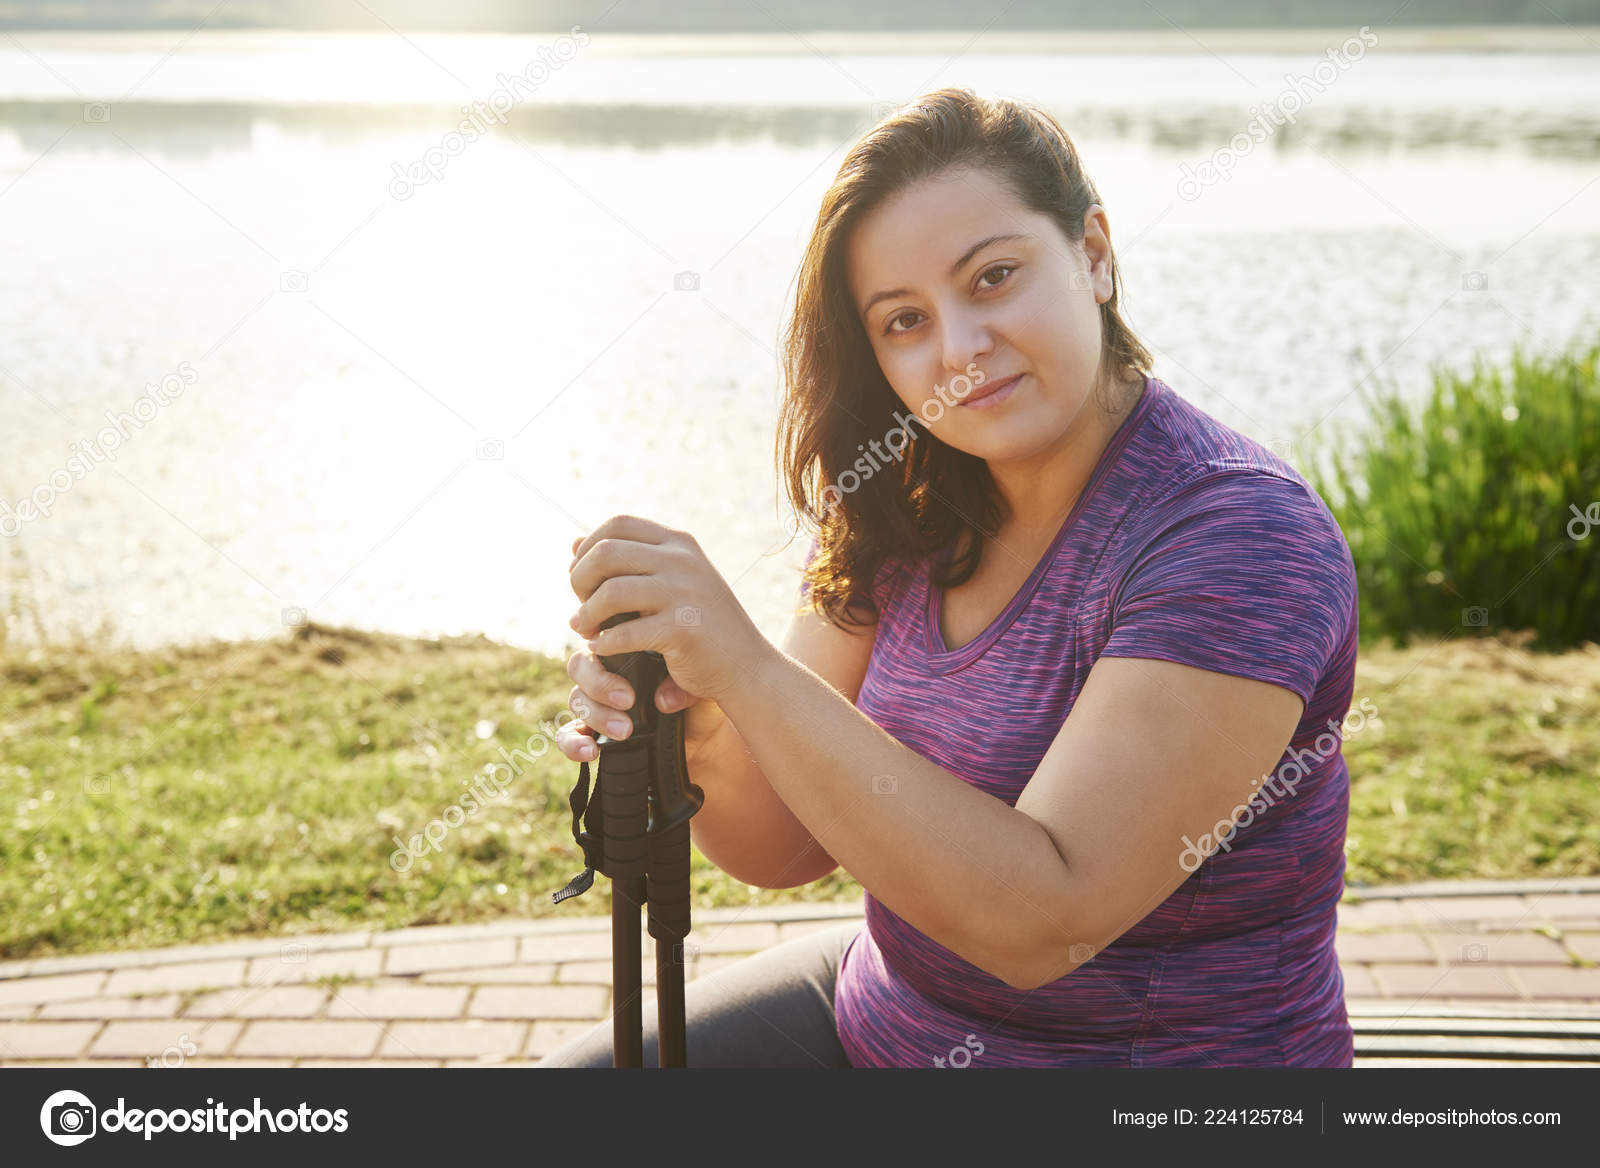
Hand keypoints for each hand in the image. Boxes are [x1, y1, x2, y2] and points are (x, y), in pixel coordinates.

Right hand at [556, 618, 723, 761]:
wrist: (707, 733)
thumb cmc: (699, 695)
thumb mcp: (698, 682)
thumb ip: (681, 684)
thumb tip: (663, 699)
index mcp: (626, 648)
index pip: (600, 637)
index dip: (599, 642)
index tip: (616, 653)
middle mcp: (606, 672)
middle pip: (581, 666)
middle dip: (600, 684)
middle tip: (628, 699)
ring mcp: (597, 702)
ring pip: (576, 699)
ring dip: (597, 714)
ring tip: (625, 730)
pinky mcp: (593, 732)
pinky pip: (568, 735)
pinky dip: (573, 743)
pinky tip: (590, 751)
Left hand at [566, 515, 769, 710]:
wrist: (748, 666)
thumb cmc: (703, 624)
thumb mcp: (670, 581)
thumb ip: (628, 561)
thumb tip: (574, 542)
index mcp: (679, 543)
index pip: (617, 524)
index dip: (588, 548)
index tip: (581, 577)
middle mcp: (682, 560)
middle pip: (606, 552)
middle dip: (580, 581)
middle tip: (580, 607)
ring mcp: (685, 593)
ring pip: (611, 591)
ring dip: (587, 614)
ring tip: (585, 630)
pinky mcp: (683, 630)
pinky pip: (625, 632)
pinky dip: (605, 643)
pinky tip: (602, 649)